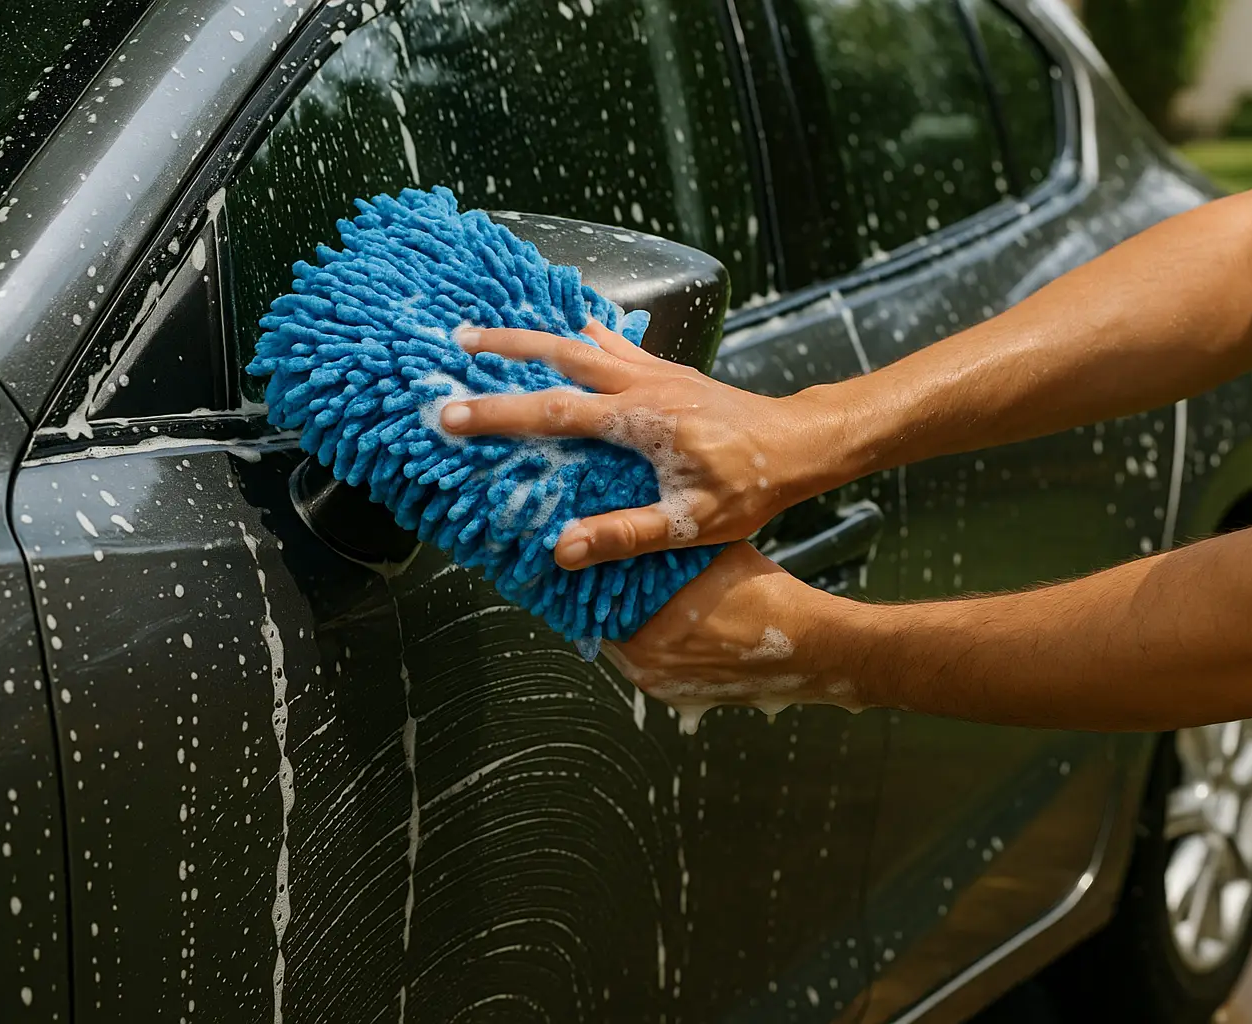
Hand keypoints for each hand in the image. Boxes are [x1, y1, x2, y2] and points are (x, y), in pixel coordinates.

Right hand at [440, 321, 834, 569]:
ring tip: (498, 328)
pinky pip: (615, 343)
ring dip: (538, 334)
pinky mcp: (670, 372)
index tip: (449, 414)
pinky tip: (572, 327)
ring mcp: (656, 373)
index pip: (551, 415)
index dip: (496, 415)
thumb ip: (624, 535)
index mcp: (638, 421)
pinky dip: (583, 333)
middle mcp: (641, 386)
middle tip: (458, 340)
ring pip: (584, 341)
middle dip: (505, 348)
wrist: (801, 444)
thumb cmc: (751, 486)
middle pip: (559, 354)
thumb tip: (562, 550)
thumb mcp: (689, 522)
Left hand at [604, 544, 861, 732]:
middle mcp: (649, 676)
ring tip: (643, 590)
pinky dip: (659, 640)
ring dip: (634, 621)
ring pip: (633, 648)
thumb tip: (632, 525)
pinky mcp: (690, 696)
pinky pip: (659, 663)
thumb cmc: (765, 600)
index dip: (591, 582)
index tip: (590, 560)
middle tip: (613, 571)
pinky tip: (675, 615)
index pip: (592, 612)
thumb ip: (665, 548)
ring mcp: (669, 690)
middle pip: (609, 631)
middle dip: (611, 601)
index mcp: (645, 645)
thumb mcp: (710, 559)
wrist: (815, 647)